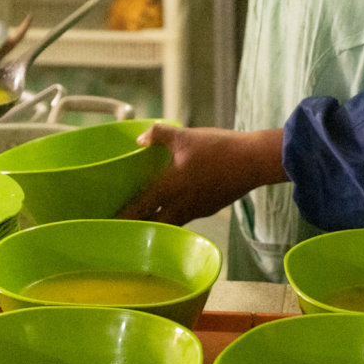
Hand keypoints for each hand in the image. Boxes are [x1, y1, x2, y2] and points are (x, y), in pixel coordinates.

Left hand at [118, 123, 286, 224]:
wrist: (254, 161)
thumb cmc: (219, 150)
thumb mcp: (185, 136)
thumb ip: (159, 136)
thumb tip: (140, 139)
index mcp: (170, 188)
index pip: (140, 209)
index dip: (123, 218)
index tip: (108, 224)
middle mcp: (181, 206)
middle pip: (153, 224)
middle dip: (138, 227)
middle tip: (124, 226)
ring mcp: (197, 210)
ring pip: (171, 222)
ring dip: (157, 223)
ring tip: (146, 218)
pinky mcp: (210, 208)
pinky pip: (186, 216)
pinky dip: (176, 214)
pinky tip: (176, 204)